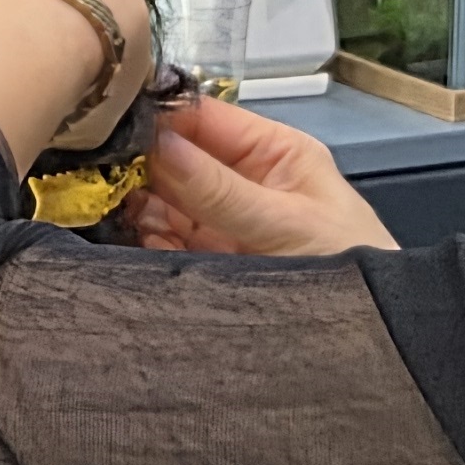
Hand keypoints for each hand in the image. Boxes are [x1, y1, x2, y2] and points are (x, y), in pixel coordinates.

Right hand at [121, 95, 397, 257]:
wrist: (369, 348)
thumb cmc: (346, 268)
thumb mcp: (285, 224)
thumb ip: (217, 188)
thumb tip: (154, 142)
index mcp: (271, 153)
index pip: (203, 118)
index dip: (158, 117)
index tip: (108, 123)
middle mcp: (240, 181)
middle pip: (174, 158)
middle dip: (136, 163)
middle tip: (95, 171)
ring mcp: (220, 224)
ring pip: (160, 201)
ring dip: (131, 202)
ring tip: (103, 206)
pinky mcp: (205, 265)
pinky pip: (160, 243)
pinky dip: (137, 240)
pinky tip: (118, 238)